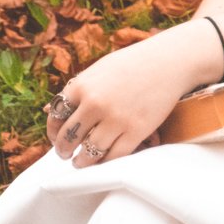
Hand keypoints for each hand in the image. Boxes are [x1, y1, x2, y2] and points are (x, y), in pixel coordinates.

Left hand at [44, 23, 217, 167]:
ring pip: (89, 152)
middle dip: (64, 150)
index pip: (57, 116)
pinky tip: (102, 160)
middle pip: (69, 137)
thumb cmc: (133, 63)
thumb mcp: (100, 70)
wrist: (169, 61)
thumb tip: (60, 112)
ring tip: (81, 162)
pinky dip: (105, 162)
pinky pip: (114, 156)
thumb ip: (81, 89)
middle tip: (65, 154)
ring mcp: (116, 119)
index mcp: (82, 86)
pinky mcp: (136, 131)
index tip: (56, 138)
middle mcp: (95, 104)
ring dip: (82, 161)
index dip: (53, 132)